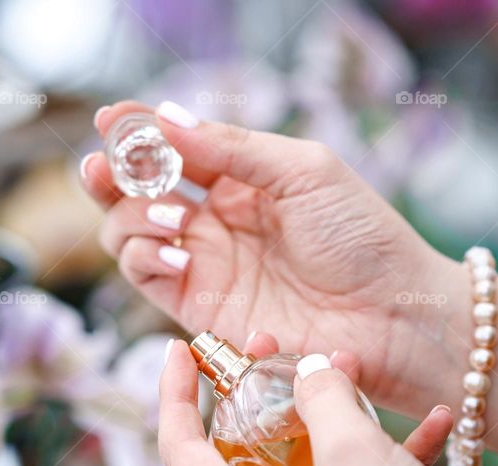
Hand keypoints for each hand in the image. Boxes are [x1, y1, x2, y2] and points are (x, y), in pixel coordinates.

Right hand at [81, 100, 459, 412]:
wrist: (391, 316)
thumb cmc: (362, 237)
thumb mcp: (302, 172)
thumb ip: (232, 147)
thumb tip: (166, 117)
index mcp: (241, 180)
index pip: (174, 149)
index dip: (138, 132)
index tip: (112, 117)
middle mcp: (214, 220)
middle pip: (135, 190)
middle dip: (112, 173)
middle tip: (105, 164)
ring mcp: (204, 263)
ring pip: (127, 231)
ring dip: (131, 216)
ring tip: (173, 216)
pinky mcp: (198, 307)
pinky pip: (143, 274)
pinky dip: (145, 256)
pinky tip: (179, 251)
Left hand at [158, 338, 497, 465]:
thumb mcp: (353, 453)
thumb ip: (320, 397)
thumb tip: (308, 370)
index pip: (182, 451)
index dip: (174, 394)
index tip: (181, 348)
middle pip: (244, 452)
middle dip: (264, 392)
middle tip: (275, 345)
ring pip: (303, 463)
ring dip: (329, 414)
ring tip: (353, 367)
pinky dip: (382, 453)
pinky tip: (430, 421)